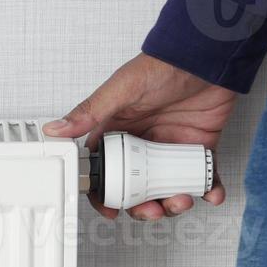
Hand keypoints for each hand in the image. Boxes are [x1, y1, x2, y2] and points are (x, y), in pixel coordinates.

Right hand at [43, 53, 235, 220]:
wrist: (209, 56)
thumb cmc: (165, 65)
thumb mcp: (122, 90)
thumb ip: (90, 113)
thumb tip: (55, 129)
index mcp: (118, 131)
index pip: (106, 170)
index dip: (107, 195)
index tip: (112, 210)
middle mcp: (143, 142)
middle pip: (137, 187)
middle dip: (144, 205)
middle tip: (153, 209)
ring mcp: (171, 146)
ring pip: (167, 186)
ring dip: (174, 201)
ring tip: (182, 199)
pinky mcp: (198, 147)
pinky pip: (202, 175)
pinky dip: (208, 188)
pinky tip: (211, 192)